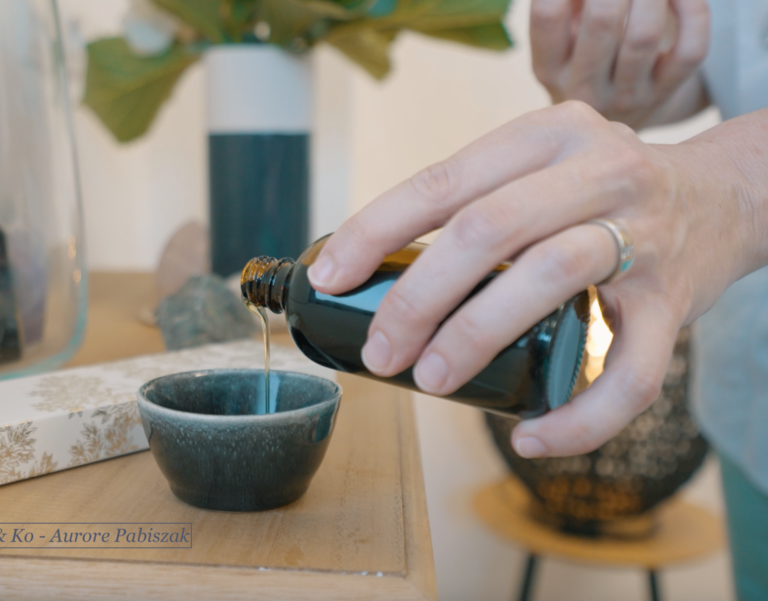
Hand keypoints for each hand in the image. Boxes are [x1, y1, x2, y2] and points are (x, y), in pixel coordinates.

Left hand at [307, 101, 761, 456]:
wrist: (725, 197)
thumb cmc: (601, 189)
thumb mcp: (539, 163)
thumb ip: (474, 199)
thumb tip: (372, 273)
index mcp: (546, 134)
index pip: (442, 181)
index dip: (375, 231)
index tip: (331, 277)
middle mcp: (597, 170)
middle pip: (487, 229)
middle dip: (416, 297)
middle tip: (381, 352)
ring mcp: (644, 233)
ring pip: (548, 277)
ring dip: (475, 337)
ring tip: (430, 381)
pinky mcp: (677, 300)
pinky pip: (630, 372)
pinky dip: (577, 416)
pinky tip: (530, 437)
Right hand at [531, 0, 709, 127]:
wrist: (613, 117)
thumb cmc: (585, 57)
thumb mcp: (562, 37)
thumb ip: (569, 3)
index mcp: (548, 67)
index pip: (547, 13)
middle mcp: (582, 88)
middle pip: (603, 20)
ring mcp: (626, 96)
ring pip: (645, 35)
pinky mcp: (664, 93)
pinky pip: (689, 50)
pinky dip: (693, 10)